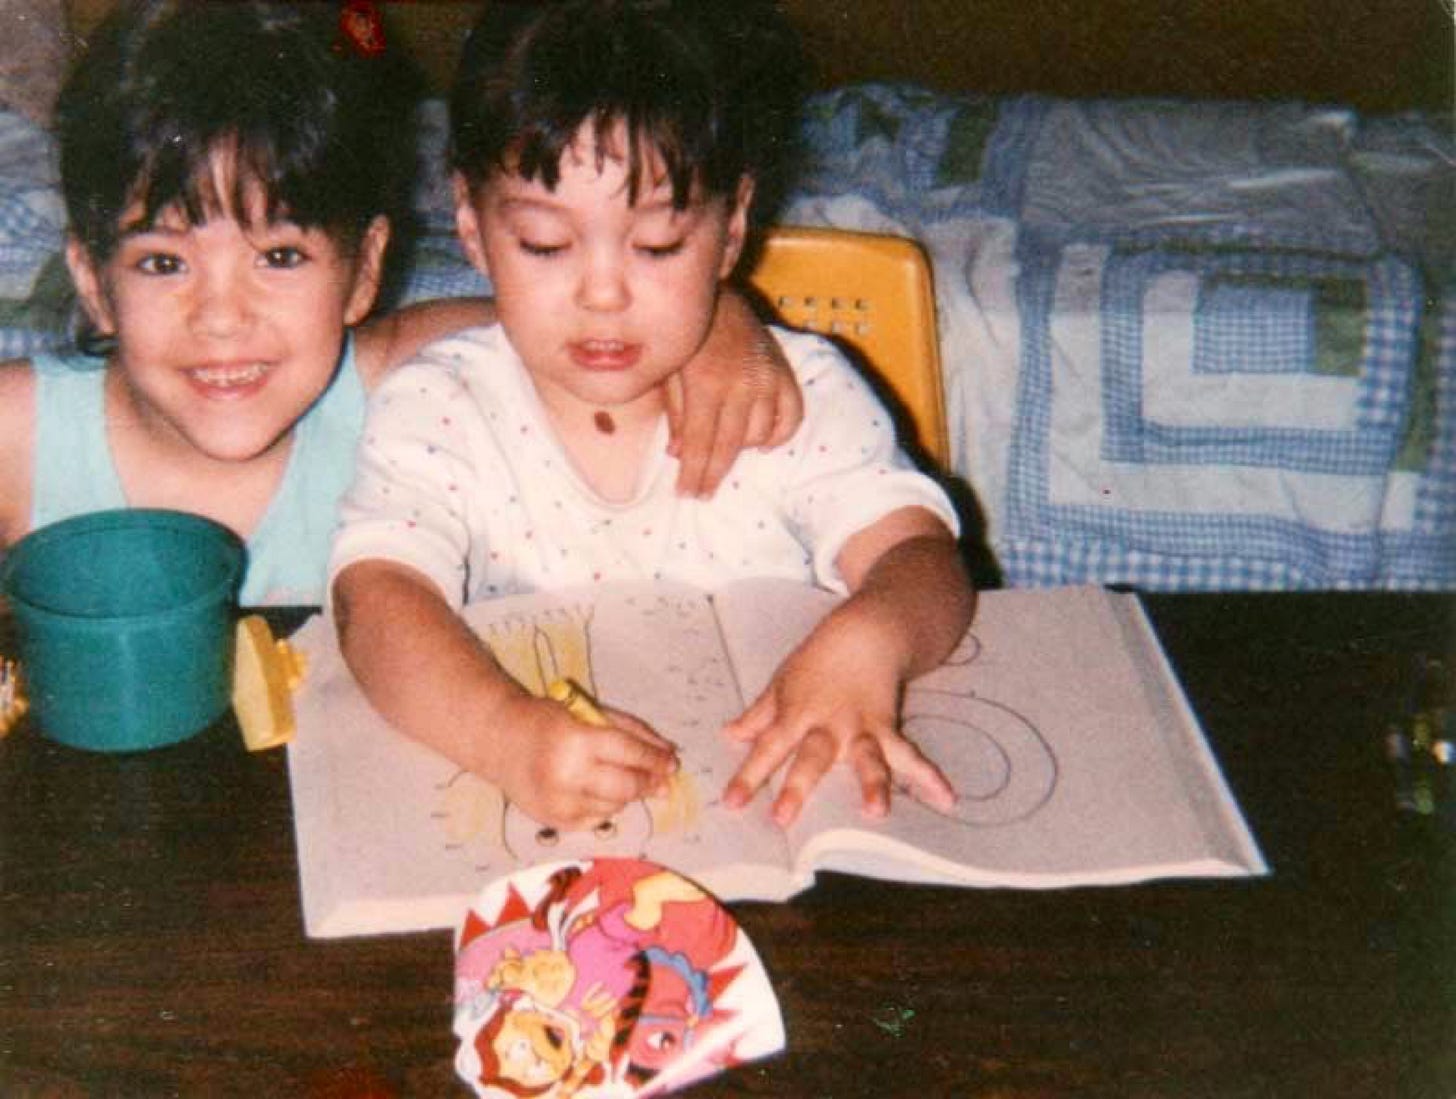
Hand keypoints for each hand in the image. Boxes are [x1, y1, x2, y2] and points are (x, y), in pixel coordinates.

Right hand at [493, 692, 678, 830]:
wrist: (501, 742)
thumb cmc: (549, 721)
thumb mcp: (590, 713)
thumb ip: (631, 731)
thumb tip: (668, 754)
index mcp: (576, 741)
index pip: (629, 753)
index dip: (655, 759)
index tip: (673, 763)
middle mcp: (567, 776)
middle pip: (626, 787)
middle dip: (649, 783)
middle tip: (662, 780)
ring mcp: (559, 803)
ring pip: (615, 807)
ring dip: (627, 794)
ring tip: (622, 779)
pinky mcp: (555, 822)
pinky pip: (597, 820)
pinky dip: (606, 807)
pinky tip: (599, 791)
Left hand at [665, 293, 802, 496]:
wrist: (717, 296)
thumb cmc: (687, 336)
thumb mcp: (670, 370)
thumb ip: (676, 413)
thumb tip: (677, 454)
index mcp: (707, 383)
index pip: (701, 443)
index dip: (694, 473)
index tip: (686, 494)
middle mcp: (741, 384)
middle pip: (729, 445)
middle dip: (712, 474)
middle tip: (701, 493)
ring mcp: (767, 378)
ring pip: (759, 434)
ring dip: (741, 451)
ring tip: (723, 456)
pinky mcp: (783, 372)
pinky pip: (791, 415)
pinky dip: (778, 434)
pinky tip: (762, 443)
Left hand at [720, 611, 955, 827]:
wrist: (868, 631)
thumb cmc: (821, 657)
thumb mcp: (782, 681)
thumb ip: (758, 714)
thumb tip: (731, 735)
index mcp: (796, 714)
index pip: (767, 748)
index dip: (748, 776)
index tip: (732, 803)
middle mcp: (828, 725)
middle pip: (811, 758)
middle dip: (797, 787)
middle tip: (783, 817)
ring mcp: (861, 727)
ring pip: (865, 758)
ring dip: (872, 784)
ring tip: (876, 811)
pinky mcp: (888, 727)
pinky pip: (908, 754)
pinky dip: (929, 776)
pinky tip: (946, 798)